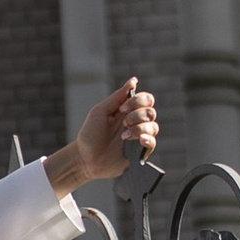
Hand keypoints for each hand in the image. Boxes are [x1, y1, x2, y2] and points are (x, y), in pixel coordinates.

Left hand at [46, 77, 158, 197]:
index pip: (145, 99)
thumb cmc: (90, 134)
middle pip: (151, 111)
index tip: (122, 109)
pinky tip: (139, 140)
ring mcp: (138, 137)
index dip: (137, 101)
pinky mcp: (139, 152)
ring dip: (140, 128)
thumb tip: (134, 80)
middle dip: (137, 115)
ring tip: (124, 136)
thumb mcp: (100, 111)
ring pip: (153, 126)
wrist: (85, 158)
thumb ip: (117, 96)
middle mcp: (135, 122)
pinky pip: (152, 143)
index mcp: (127, 110)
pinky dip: (148, 139)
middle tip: (124, 123)